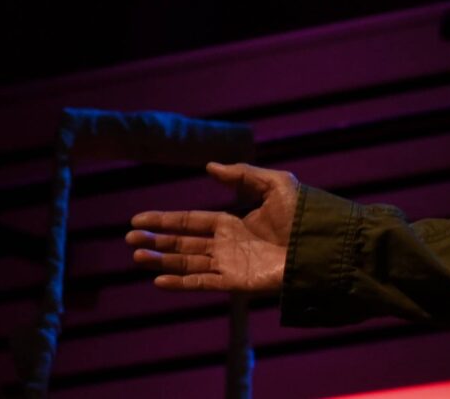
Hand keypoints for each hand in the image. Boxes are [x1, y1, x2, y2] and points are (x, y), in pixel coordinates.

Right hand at [125, 161, 299, 293]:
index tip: (138, 219)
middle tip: (128, 238)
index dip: (164, 220)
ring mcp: (229, 264)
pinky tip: (159, 278)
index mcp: (232, 222)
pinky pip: (202, 283)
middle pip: (183, 243)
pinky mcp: (236, 282)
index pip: (190, 221)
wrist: (320, 245)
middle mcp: (226, 244)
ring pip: (187, 262)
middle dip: (156, 240)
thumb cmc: (303, 214)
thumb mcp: (275, 184)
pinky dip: (180, 282)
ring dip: (161, 259)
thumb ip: (242, 174)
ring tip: (136, 255)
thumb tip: (209, 166)